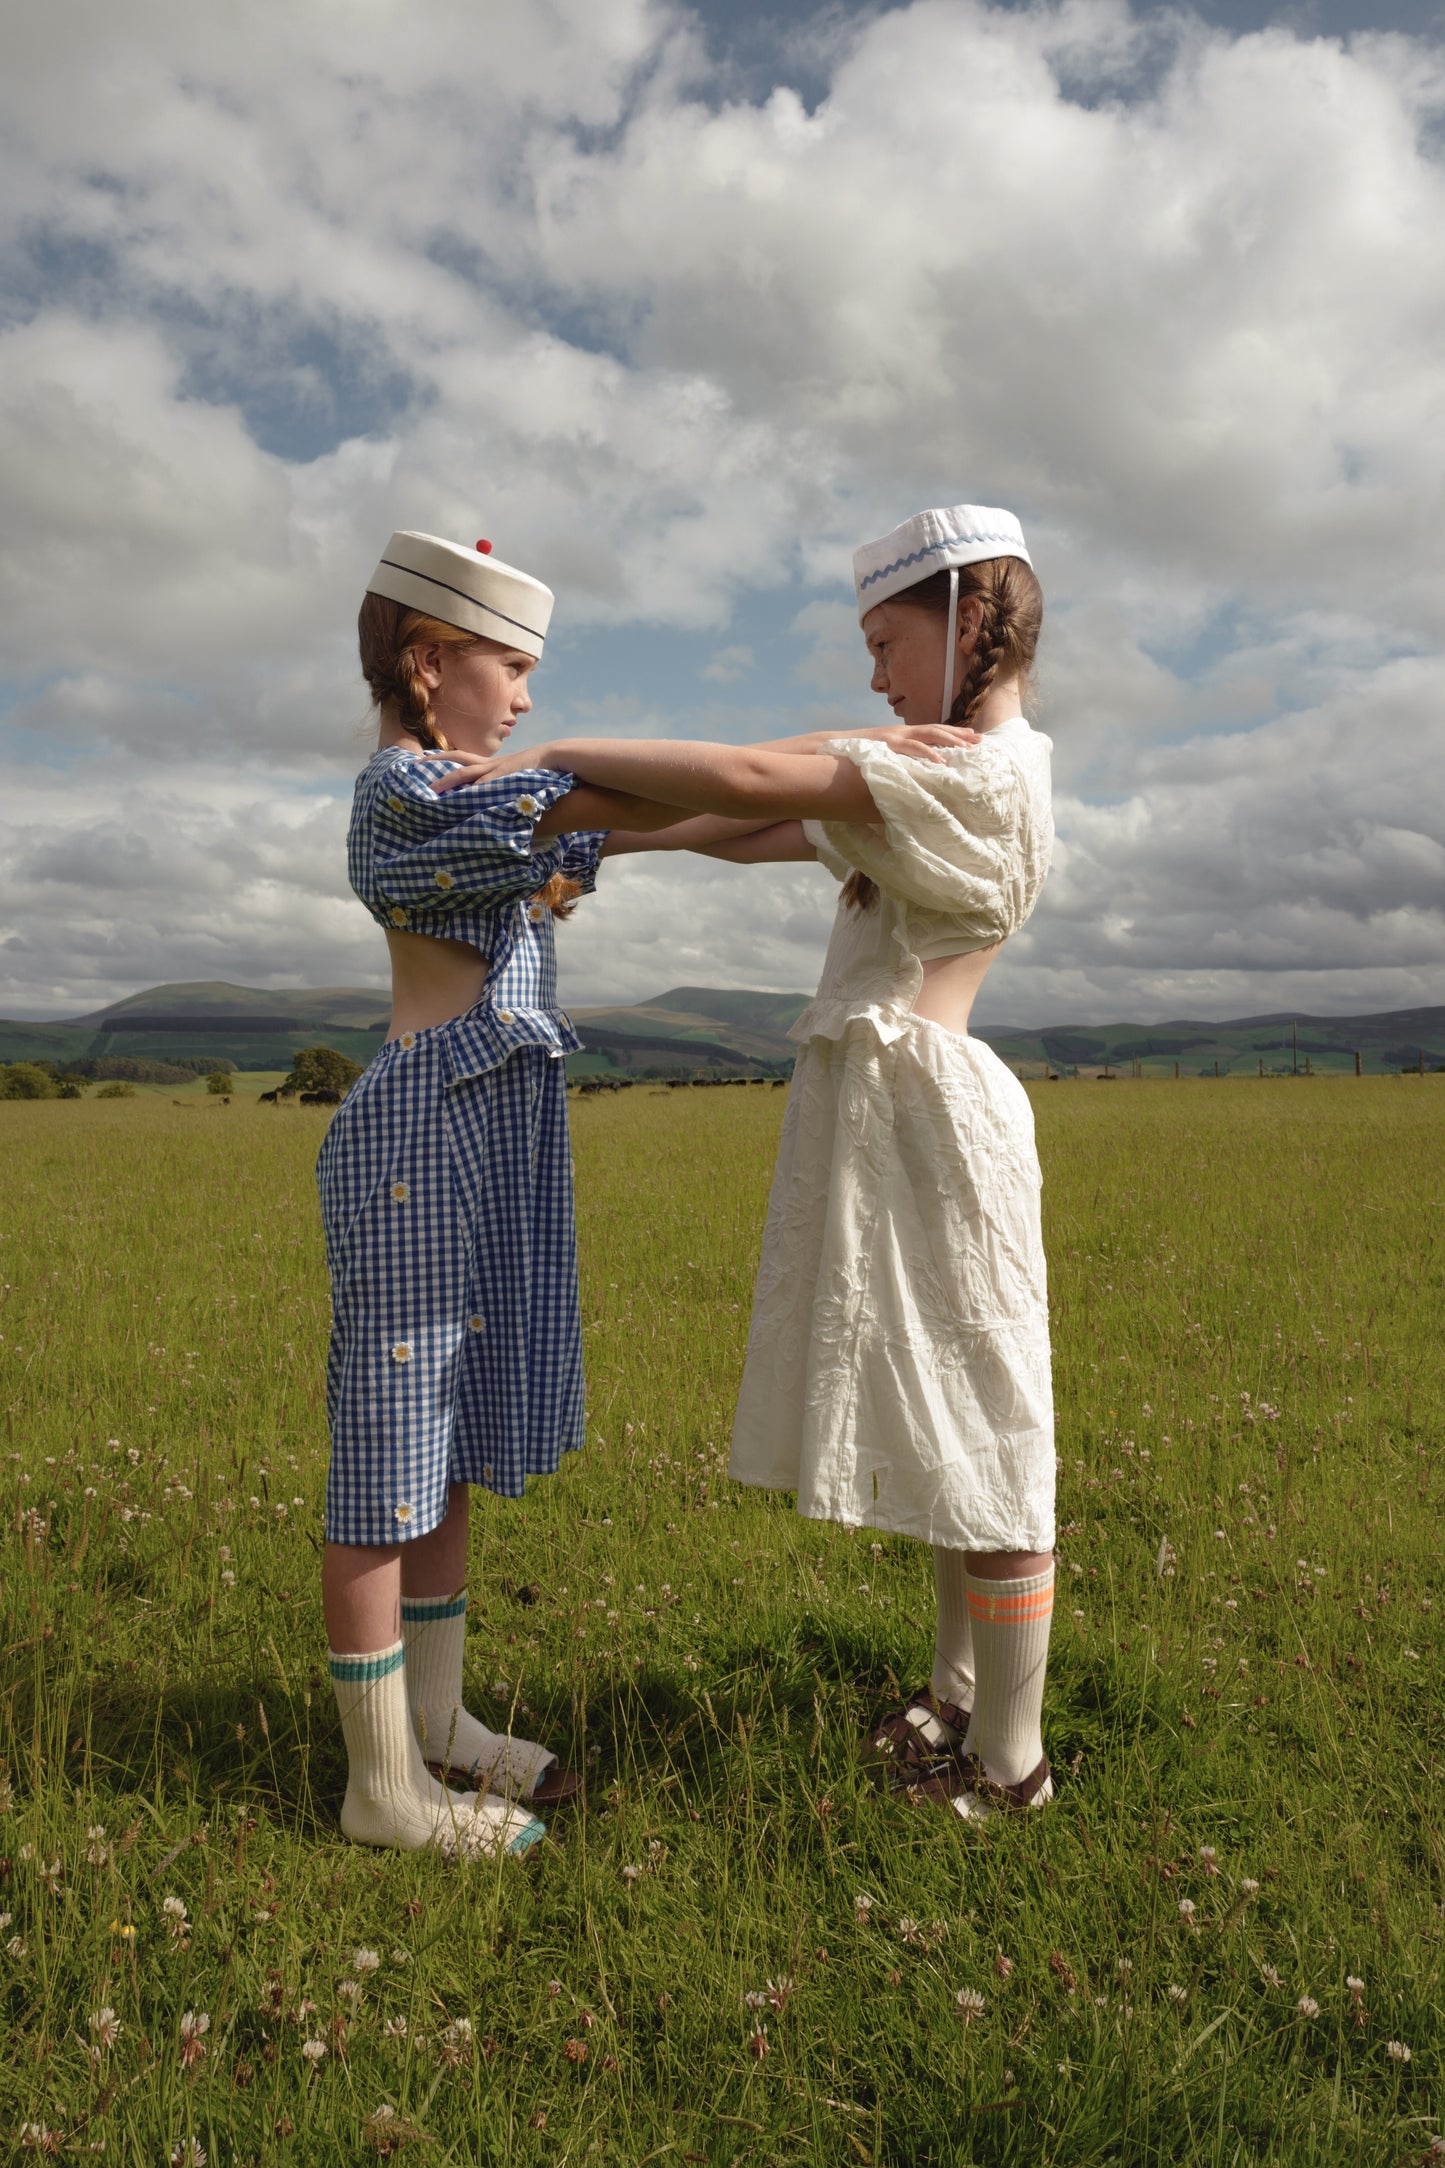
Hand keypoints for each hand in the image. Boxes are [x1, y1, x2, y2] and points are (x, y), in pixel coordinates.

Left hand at [427, 744, 564, 793]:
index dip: (443, 758)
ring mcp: (496, 770)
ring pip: (466, 772)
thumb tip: (494, 798)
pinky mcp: (505, 777)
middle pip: (458, 757)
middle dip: (436, 761)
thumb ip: (503, 785)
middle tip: (415, 764)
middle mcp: (490, 764)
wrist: (555, 757)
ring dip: (448, 780)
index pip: (462, 758)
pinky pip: (484, 785)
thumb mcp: (516, 777)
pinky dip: (472, 791)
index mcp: (491, 764)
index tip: (425, 759)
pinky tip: (460, 798)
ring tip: (431, 789)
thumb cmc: (539, 770)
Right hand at [869, 723, 980, 762]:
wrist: (833, 746)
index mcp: (904, 734)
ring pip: (929, 734)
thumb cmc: (859, 754)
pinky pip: (913, 748)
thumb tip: (914, 772)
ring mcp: (896, 736)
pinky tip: (942, 760)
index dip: (954, 733)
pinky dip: (929, 753)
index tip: (974, 738)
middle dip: (960, 734)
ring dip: (950, 740)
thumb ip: (899, 759)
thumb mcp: (884, 755)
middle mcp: (903, 732)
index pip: (934, 731)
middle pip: (938, 729)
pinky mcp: (889, 745)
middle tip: (980, 740)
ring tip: (968, 748)